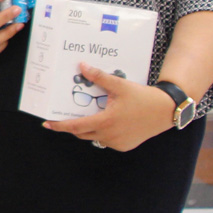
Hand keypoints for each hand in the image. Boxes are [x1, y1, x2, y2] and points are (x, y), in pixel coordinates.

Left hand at [43, 64, 176, 151]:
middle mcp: (109, 135)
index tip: (47, 124)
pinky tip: (102, 121)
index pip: (76, 126)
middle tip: (62, 117)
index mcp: (106, 122)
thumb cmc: (143, 97)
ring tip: (84, 116)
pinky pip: (106, 141)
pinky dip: (101, 132)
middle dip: (71, 126)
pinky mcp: (125, 146)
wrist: (166, 111)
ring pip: (94, 137)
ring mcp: (117, 143)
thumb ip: (99, 77)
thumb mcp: (119, 85)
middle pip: (82, 133)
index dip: (60, 125)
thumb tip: (82, 67)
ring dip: (87, 128)